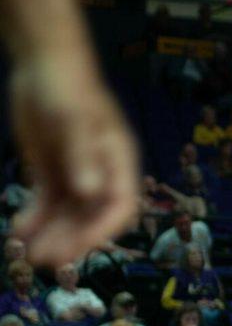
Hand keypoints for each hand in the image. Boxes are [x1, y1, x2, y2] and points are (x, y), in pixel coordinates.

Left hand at [9, 50, 139, 266]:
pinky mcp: (54, 173)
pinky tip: (17, 231)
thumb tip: (90, 192)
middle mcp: (102, 173)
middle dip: (69, 241)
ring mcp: (78, 174)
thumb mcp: (73, 119)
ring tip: (27, 253)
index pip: (119, 206)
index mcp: (118, 161)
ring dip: (51, 237)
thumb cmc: (67, 87)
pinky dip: (34, 221)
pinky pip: (47, 205)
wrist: (45, 67)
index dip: (101, 230)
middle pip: (91, 218)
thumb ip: (83, 154)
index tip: (76, 247)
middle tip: (43, 258)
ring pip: (68, 217)